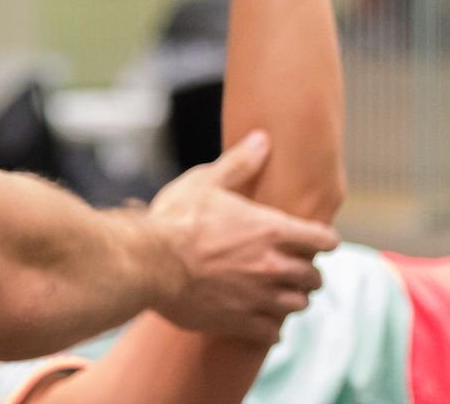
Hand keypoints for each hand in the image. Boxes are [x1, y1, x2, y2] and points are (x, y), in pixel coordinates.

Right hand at [146, 131, 339, 344]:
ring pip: (298, 305)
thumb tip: (263, 139)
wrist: (147, 264)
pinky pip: (274, 332)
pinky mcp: (242, 323)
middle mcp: (274, 266)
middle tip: (292, 266)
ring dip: (291, 297)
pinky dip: (271, 326)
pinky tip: (259, 317)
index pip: (323, 239)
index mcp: (271, 230)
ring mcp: (260, 298)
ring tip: (277, 292)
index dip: (322, 238)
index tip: (315, 239)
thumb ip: (239, 163)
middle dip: (307, 271)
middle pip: (314, 276)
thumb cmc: (173, 220)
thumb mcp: (204, 182)